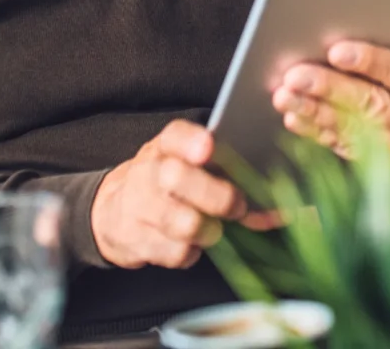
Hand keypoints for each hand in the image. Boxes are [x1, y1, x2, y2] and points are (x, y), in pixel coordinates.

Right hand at [90, 120, 248, 269]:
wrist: (112, 209)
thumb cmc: (166, 184)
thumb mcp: (186, 167)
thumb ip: (226, 178)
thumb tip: (277, 212)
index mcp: (164, 146)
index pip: (174, 136)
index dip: (191, 141)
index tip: (208, 148)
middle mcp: (148, 171)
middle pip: (177, 178)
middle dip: (215, 195)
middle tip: (237, 207)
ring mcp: (138, 206)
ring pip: (180, 222)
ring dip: (207, 231)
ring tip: (213, 229)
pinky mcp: (134, 240)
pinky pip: (174, 252)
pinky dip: (189, 253)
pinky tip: (188, 243)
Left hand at [272, 1, 389, 161]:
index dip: (373, 63)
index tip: (338, 49)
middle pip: (371, 106)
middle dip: (330, 89)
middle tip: (294, 73)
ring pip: (351, 132)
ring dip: (313, 113)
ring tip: (282, 94)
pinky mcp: (381, 170)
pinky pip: (343, 151)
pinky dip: (316, 134)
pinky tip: (292, 117)